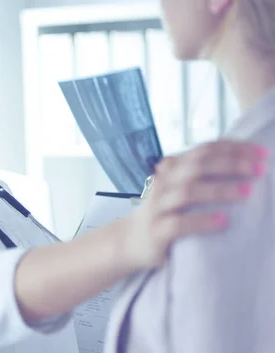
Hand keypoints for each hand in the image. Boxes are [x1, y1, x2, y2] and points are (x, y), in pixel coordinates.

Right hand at [123, 140, 268, 269]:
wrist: (129, 240)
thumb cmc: (163, 213)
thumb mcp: (176, 187)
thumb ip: (198, 174)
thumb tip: (243, 162)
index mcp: (171, 168)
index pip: (204, 150)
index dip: (233, 149)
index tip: (262, 153)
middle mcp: (163, 183)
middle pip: (197, 166)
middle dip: (231, 165)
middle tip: (259, 170)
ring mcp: (157, 206)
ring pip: (188, 192)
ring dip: (219, 190)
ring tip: (246, 193)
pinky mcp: (156, 230)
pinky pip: (179, 223)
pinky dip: (202, 221)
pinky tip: (222, 221)